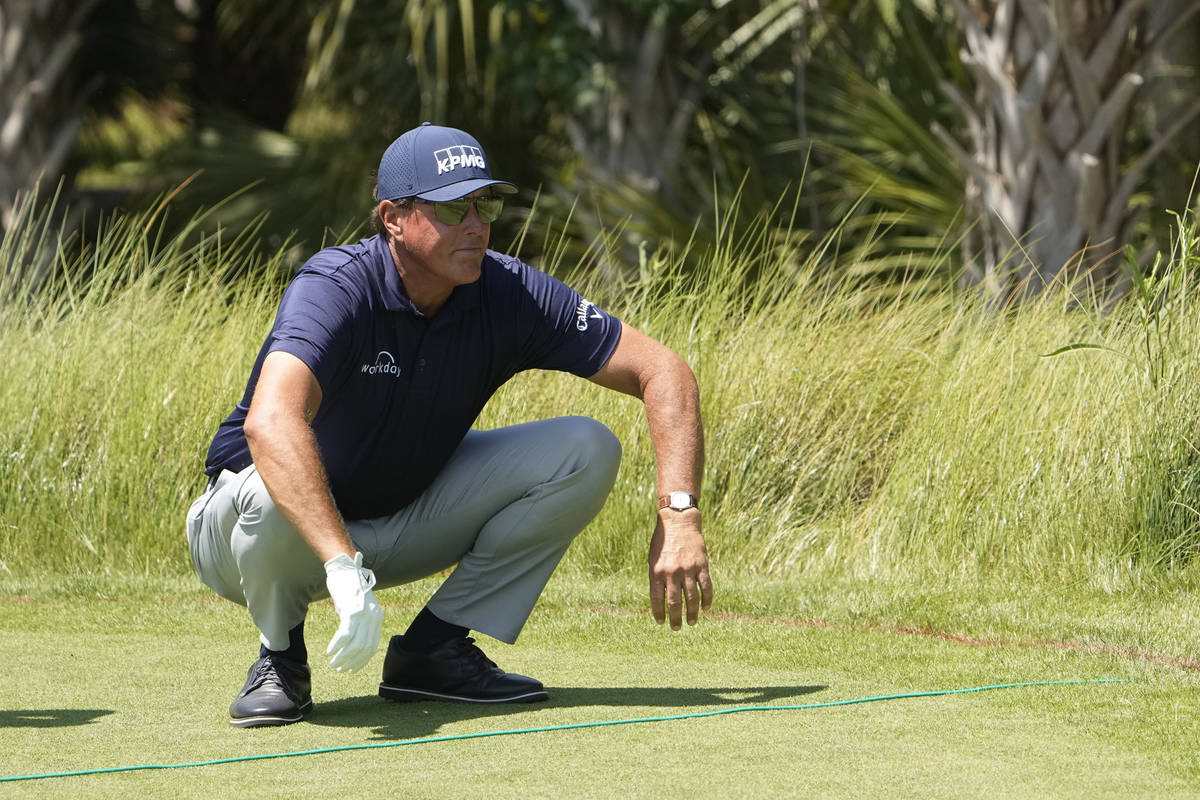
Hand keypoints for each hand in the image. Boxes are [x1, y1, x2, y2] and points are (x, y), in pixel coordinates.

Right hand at [323, 552, 383, 671]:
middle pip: (364, 648)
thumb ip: (360, 623)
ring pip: (354, 644)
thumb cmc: (349, 589)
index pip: (372, 646)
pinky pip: (344, 635)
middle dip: (351, 662)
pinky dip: (336, 645)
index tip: (352, 670)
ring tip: (334, 663)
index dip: (362, 660)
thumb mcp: (360, 607)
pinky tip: (329, 651)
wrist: (344, 568)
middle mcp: (373, 617)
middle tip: (340, 669)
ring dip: (343, 657)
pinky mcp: (351, 610)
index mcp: (377, 617)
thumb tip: (352, 644)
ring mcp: (363, 614)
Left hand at [648, 509, 712, 629]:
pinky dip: (707, 600)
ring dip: (692, 613)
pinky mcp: (702, 565)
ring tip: (692, 622)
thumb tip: (660, 599)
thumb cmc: (663, 541)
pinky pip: (706, 587)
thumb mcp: (653, 558)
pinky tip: (706, 608)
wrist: (678, 521)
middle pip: (675, 603)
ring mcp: (688, 570)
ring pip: (692, 599)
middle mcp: (672, 573)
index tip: (661, 622)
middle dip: (675, 619)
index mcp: (657, 572)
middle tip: (676, 628)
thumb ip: (656, 578)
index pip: (657, 600)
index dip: (659, 613)